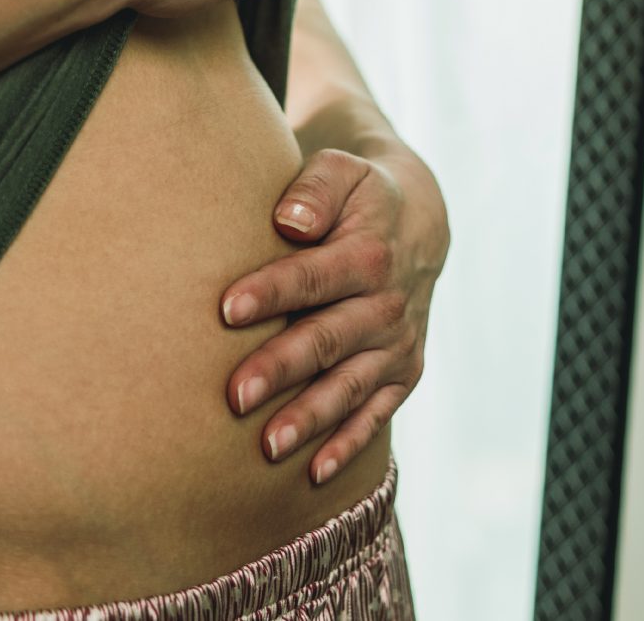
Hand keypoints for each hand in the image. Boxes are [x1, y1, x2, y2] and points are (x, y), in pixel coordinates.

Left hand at [216, 145, 446, 484]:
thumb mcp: (343, 170)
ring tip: (266, 446)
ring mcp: (397, 345)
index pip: (313, 276)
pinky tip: (312, 473)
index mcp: (369, 253)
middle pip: (328, 340)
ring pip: (350, 387)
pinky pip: (375, 415)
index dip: (271, 292)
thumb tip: (290, 219)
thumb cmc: (357, 195)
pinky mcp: (403, 374)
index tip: (225, 309)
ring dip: (310, 417)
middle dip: (282, 368)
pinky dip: (347, 445)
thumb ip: (316, 187)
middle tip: (234, 396)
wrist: (418, 223)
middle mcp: (388, 305)